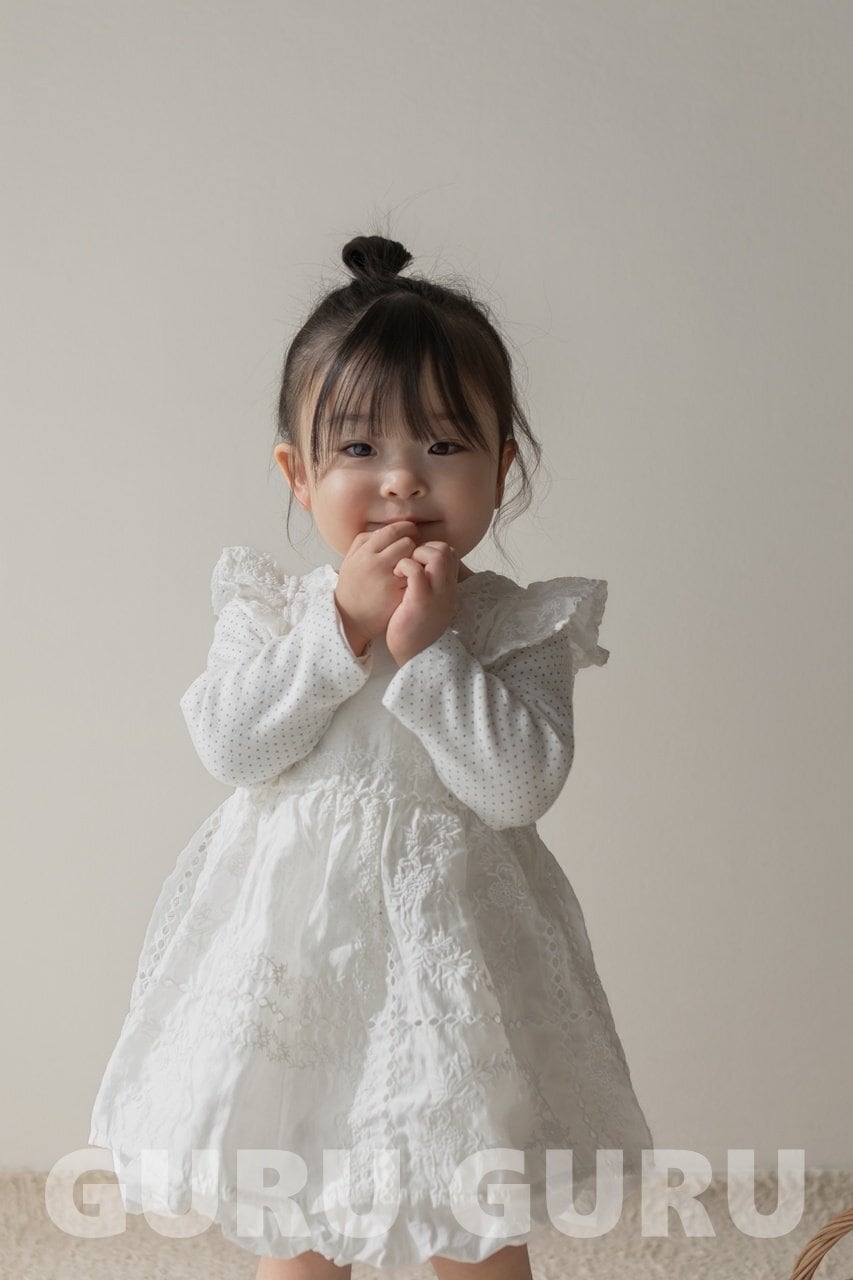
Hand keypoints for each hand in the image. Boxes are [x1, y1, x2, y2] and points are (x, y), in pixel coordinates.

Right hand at [334, 522, 420, 653]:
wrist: (350, 619)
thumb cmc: (352, 587)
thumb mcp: (350, 560)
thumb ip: (363, 541)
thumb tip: (382, 529)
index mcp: (364, 553)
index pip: (392, 531)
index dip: (406, 528)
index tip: (411, 532)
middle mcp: (376, 564)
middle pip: (406, 543)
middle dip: (412, 545)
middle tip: (414, 550)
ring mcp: (388, 580)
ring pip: (413, 560)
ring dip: (416, 560)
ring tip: (413, 564)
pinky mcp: (398, 595)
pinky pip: (414, 578)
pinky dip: (416, 576)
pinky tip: (413, 579)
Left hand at [385, 540, 459, 666]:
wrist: (417, 656)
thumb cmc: (417, 629)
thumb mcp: (430, 604)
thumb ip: (430, 585)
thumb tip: (419, 567)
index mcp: (448, 587)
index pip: (451, 553)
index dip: (432, 549)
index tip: (415, 561)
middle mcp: (447, 588)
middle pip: (446, 549)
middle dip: (424, 548)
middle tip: (408, 562)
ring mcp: (436, 593)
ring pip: (437, 555)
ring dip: (416, 554)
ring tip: (403, 568)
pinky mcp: (420, 600)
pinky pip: (416, 571)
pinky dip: (404, 566)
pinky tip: (396, 575)